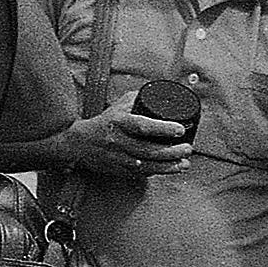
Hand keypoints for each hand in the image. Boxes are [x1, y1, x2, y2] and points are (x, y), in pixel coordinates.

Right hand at [64, 89, 192, 180]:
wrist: (79, 144)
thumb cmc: (104, 122)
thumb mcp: (118, 106)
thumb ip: (139, 98)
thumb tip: (163, 92)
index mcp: (119, 122)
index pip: (142, 126)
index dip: (163, 129)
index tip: (180, 129)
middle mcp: (118, 141)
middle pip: (148, 150)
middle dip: (172, 151)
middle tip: (188, 148)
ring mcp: (119, 158)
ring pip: (147, 165)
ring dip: (169, 165)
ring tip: (185, 162)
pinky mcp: (120, 170)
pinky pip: (142, 173)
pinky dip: (159, 172)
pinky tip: (173, 169)